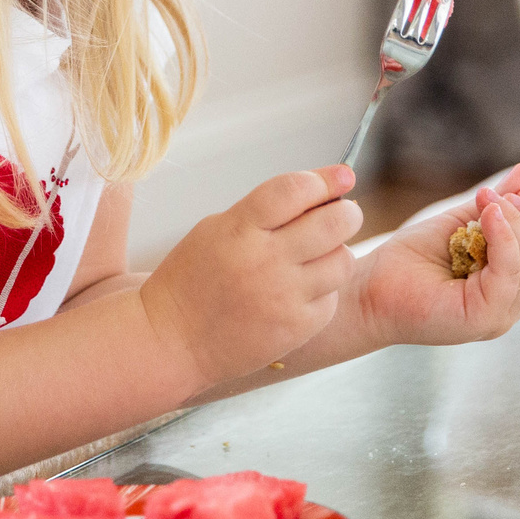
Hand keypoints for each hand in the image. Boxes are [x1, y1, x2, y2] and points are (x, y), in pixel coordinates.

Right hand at [140, 165, 362, 389]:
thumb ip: (262, 211)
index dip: (326, 179)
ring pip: (343, 261)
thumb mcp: (216, 229)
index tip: (342, 177)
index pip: (296, 190)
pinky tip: (303, 288)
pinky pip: (332, 298)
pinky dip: (324, 289)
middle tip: (343, 213)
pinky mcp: (297, 327)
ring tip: (318, 256)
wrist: (173, 341)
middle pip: (334, 223)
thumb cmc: (191, 282)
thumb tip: (316, 192)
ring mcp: (284, 296)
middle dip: (347, 212)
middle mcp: (266, 261)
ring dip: (337, 252)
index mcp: (240, 229)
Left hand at [349, 164, 519, 349]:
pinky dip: (504, 240)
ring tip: (488, 203)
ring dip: (517, 224)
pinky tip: (486, 218)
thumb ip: (496, 204)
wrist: (367, 288)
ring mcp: (499, 316)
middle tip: (502, 196)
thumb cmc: (410, 260)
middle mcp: (511, 305)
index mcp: (510, 285)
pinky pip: (509, 277)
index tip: (514, 190)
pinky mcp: (481, 318)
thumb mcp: (461, 223)